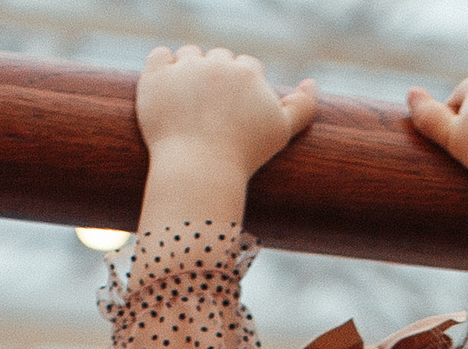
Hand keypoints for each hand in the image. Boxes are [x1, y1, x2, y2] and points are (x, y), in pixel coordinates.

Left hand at [133, 46, 316, 231]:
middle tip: (211, 113)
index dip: (241, 89)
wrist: (199, 174)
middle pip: (217, 57)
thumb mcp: (281, 134)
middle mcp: (216, 63)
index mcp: (248, 72)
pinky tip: (169, 91)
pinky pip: (159, 56)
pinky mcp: (155, 77)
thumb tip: (312, 82)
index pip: (246, 66)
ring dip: (189, 70)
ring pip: (188, 54)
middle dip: (216, 78)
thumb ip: (302, 106)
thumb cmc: (244, 157)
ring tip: (189, 105)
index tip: (234, 115)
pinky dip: (162, 67)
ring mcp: (184, 68)